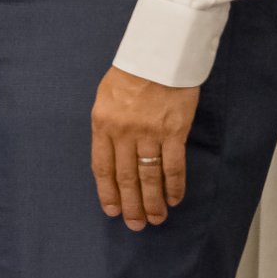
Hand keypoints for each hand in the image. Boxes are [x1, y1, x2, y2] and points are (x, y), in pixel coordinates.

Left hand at [91, 67, 197, 228]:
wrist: (159, 52)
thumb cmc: (132, 72)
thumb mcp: (106, 97)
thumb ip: (107, 126)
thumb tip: (111, 155)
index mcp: (102, 124)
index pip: (102, 167)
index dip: (107, 192)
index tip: (111, 210)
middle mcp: (123, 132)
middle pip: (126, 177)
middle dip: (130, 205)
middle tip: (135, 225)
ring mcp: (149, 133)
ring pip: (149, 176)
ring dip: (152, 202)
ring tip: (156, 219)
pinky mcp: (173, 131)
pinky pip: (173, 165)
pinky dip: (174, 185)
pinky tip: (174, 199)